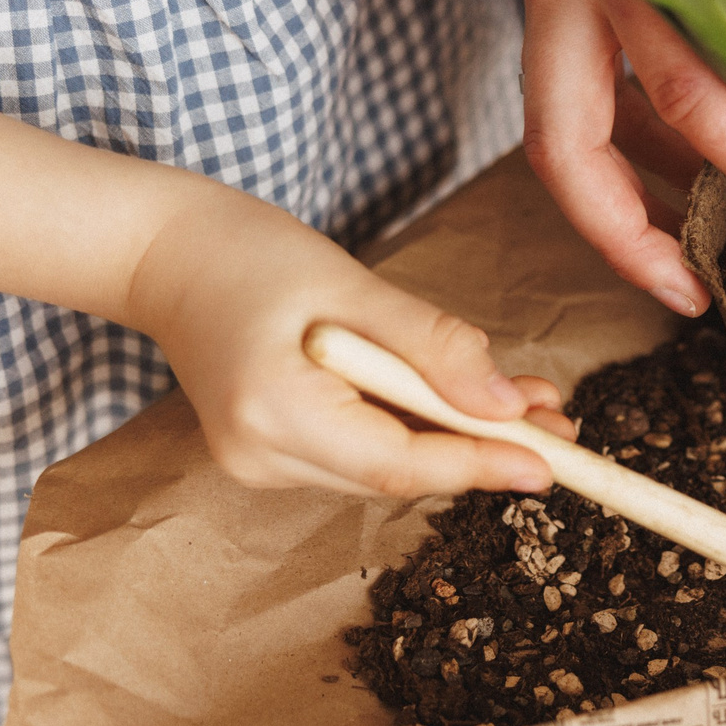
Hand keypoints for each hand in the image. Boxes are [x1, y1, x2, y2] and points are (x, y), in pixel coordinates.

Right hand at [127, 185, 570, 496]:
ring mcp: (258, 463)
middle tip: (561, 423)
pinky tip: (463, 401)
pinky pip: (360, 451)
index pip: (397, 463)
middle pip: (396, 473)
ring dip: (455, 436)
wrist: (164, 254)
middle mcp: (259, 457)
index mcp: (272, 413)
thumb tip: (507, 406)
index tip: (550, 463)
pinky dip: (414, 427)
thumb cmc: (248, 252)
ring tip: (528, 404)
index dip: (479, 465)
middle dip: (481, 449)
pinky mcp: (267, 454)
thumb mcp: (353, 284)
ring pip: (383, 465)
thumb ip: (431, 346)